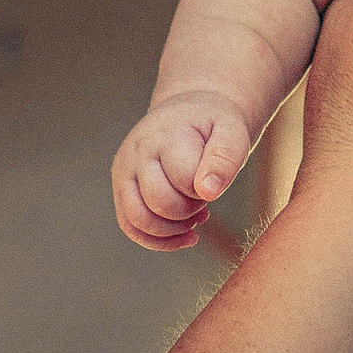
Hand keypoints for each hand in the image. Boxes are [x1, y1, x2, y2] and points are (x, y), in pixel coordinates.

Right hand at [113, 90, 253, 248]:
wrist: (188, 112)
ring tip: (195, 217)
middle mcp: (138, 152)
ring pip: (137, 219)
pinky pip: (130, 226)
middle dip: (189, 210)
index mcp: (167, 135)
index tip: (214, 179)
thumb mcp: (231, 131)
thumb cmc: (213, 124)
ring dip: (172, 230)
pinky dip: (157, 241)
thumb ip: (224, 158)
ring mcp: (125, 170)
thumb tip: (207, 192)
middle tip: (204, 198)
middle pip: (160, 201)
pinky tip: (185, 234)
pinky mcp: (121, 187)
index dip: (205, 190)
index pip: (184, 179)